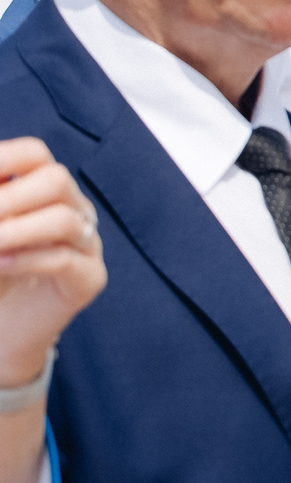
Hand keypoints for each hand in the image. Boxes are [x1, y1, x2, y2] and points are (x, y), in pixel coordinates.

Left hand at [0, 138, 103, 387]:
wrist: (8, 328)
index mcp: (44, 190)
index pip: (33, 154)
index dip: (3, 157)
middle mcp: (72, 209)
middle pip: (57, 179)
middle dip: (10, 197)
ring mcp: (86, 244)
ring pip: (65, 220)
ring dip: (17, 230)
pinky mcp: (89, 279)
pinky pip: (66, 260)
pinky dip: (27, 260)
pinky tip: (1, 265)